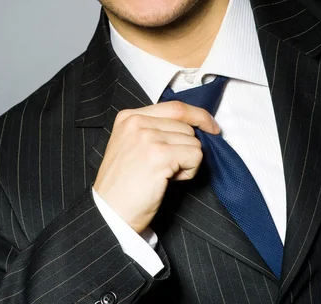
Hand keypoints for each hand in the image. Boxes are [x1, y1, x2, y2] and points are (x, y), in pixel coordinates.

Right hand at [93, 101, 218, 232]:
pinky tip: (168, 180)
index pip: (175, 107)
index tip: (211, 126)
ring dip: (186, 162)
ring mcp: (148, 137)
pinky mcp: (160, 154)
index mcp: (129, 117)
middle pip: (186, 126)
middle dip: (184, 148)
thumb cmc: (122, 186)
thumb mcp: (131, 145)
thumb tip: (191, 126)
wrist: (109, 213)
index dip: (198, 116)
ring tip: (163, 175)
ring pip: (193, 141)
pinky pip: (195, 155)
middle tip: (164, 168)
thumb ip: (154, 129)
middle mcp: (137, 122)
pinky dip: (189, 171)